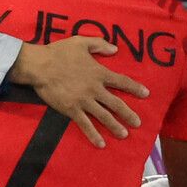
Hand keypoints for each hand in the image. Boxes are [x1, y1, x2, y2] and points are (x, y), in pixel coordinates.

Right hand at [10, 36, 148, 146]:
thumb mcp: (81, 42)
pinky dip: (93, 135)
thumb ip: (99, 44)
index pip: (121, 81)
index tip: (145, 94)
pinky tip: (101, 144)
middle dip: (128, 114)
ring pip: (104, 116)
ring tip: (124, 135)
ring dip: (115, 126)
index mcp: (99, 73)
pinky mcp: (72, 110)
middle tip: (137, 123)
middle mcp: (95, 89)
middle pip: (116, 103)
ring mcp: (84, 101)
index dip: (134, 88)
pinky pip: (85, 124)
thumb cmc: (59, 52)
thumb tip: (115, 50)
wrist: (40, 66)